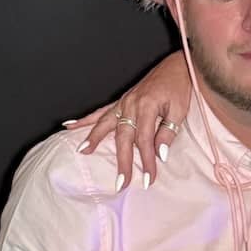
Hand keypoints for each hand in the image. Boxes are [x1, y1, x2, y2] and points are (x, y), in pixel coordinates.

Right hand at [64, 52, 191, 189]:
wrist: (176, 68)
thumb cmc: (179, 89)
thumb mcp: (179, 112)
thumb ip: (167, 132)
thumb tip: (159, 154)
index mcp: (147, 106)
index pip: (145, 141)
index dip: (147, 161)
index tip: (148, 179)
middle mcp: (131, 104)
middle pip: (123, 137)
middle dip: (122, 161)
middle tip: (121, 182)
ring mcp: (123, 102)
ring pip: (105, 123)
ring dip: (93, 138)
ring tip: (83, 151)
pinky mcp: (121, 101)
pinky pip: (100, 112)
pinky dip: (85, 119)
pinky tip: (70, 125)